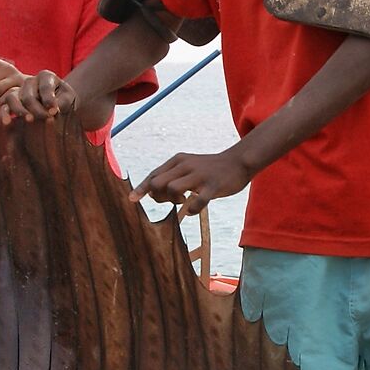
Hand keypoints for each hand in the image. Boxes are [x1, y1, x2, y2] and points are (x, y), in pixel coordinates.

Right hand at [0, 70, 78, 122]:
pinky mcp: (11, 102)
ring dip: (19, 110)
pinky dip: (4, 113)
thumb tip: (52, 112)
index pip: (45, 87)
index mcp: (46, 76)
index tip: (55, 111)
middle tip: (44, 118)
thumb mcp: (68, 99)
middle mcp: (30, 81)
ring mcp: (18, 90)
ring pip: (12, 97)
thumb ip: (62, 103)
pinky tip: (7, 122)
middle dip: (36, 108)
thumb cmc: (64, 101)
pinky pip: (3, 106)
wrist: (58, 107)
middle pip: (29, 94)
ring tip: (29, 120)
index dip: (50, 99)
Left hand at [137, 150, 252, 213]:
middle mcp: (185, 165)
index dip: (141, 188)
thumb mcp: (187, 167)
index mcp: (178, 160)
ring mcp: (199, 175)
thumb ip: (170, 177)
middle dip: (158, 196)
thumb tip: (150, 192)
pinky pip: (197, 201)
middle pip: (158, 183)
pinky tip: (193, 209)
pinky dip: (192, 209)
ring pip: (172, 189)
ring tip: (183, 200)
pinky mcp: (213, 186)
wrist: (237, 162)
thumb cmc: (208, 169)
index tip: (132, 200)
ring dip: (173, 200)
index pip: (153, 175)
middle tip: (171, 199)